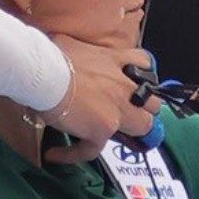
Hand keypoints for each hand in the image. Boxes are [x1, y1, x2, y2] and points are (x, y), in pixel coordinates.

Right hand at [41, 36, 162, 163]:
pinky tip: (55, 154)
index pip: (144, 63)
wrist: (44, 73)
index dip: (142, 75)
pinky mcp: (102, 130)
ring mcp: (116, 110)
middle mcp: (122, 86)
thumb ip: (74, 49)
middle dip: (144, 109)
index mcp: (114, 61)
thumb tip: (57, 45)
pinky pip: (92, 150)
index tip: (133, 82)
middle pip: (153, 103)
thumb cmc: (51, 55)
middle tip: (123, 113)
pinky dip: (73, 154)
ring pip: (143, 128)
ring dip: (127, 133)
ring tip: (102, 136)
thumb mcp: (68, 44)